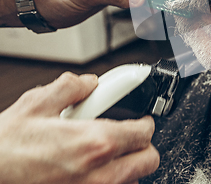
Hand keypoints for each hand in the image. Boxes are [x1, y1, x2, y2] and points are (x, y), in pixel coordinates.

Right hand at [0, 72, 158, 183]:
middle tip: (129, 137)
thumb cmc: (6, 148)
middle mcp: (99, 172)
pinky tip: (92, 169)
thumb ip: (69, 87)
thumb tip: (87, 82)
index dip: (145, 122)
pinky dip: (110, 180)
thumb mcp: (35, 105)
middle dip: (143, 145)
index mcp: (94, 142)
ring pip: (133, 179)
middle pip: (148, 160)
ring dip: (127, 165)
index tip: (140, 120)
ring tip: (105, 154)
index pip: (144, 132)